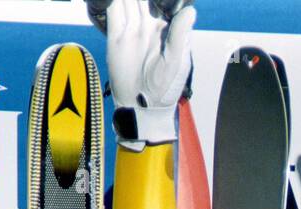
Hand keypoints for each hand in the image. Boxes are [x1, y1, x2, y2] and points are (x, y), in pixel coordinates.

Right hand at [90, 0, 195, 145]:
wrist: (142, 106)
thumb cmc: (165, 88)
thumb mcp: (177, 62)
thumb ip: (180, 35)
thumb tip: (190, 10)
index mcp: (167, 28)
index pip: (163, 1)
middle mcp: (148, 24)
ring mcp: (131, 28)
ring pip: (127, 0)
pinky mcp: (115, 35)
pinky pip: (112, 11)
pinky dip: (110, 1)